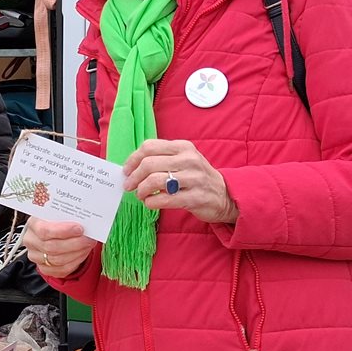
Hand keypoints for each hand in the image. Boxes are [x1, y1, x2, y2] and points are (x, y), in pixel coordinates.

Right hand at [22, 218, 95, 277]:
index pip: (44, 231)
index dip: (63, 231)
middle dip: (75, 244)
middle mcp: (31, 241)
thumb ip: (67, 216)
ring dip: (77, 253)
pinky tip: (82, 253)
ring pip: (58, 260)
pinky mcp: (44, 268)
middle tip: (89, 239)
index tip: (80, 229)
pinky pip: (61, 270)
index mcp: (32, 224)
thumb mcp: (57, 213)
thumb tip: (83, 221)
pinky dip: (75, 262)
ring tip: (88, 245)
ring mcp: (35, 256)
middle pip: (52, 247)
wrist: (51, 233)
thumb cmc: (56, 221)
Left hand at [122, 138, 238, 223]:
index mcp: (183, 147)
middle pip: (149, 163)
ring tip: (140, 195)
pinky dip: (151, 202)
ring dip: (141, 190)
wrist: (225, 195)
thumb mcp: (183, 160)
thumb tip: (131, 166)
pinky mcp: (195, 197)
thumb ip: (160, 158)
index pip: (149, 146)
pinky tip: (150, 203)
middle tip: (129, 186)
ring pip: (154, 180)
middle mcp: (189, 160)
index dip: (133, 159)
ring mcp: (194, 178)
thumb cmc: (196, 177)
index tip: (126, 171)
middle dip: (133, 177)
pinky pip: (164, 199)